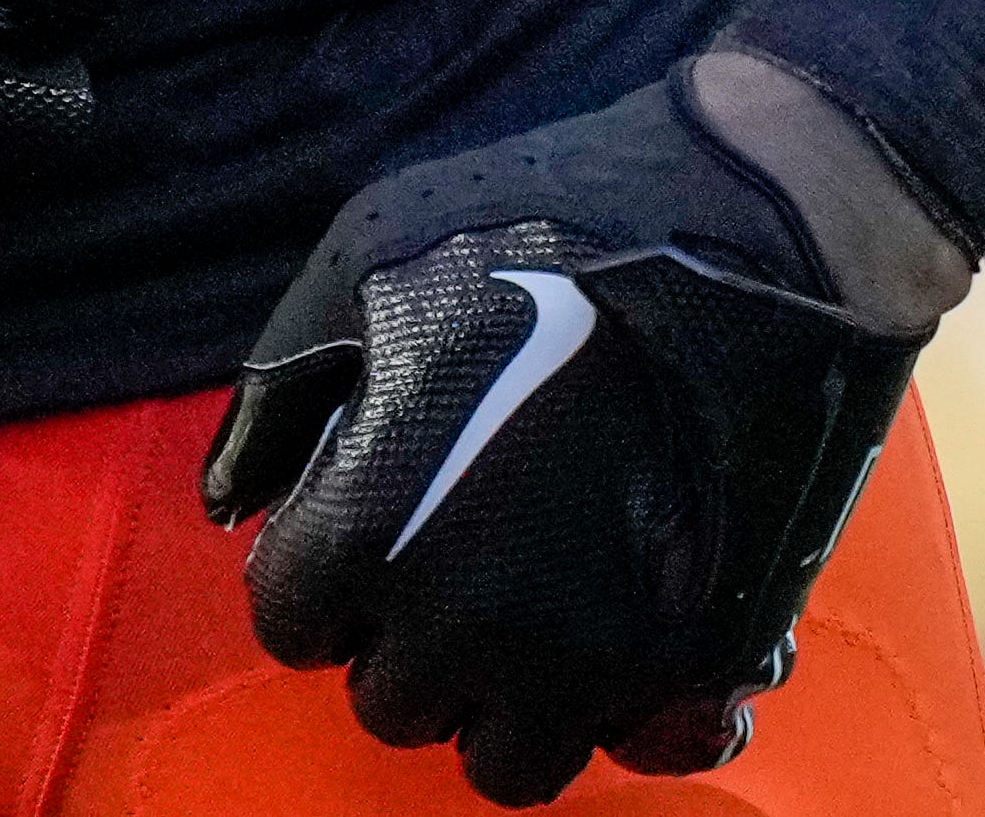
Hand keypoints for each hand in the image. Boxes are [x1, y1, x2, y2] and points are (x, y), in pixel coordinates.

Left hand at [196, 70, 916, 800]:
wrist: (753, 225)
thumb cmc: (542, 226)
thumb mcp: (360, 264)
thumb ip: (279, 397)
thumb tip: (231, 502)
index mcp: (373, 530)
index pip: (291, 624)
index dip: (318, 568)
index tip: (359, 520)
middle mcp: (473, 620)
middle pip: (394, 700)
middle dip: (403, 635)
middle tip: (445, 552)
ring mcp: (594, 654)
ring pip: (509, 760)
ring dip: (501, 697)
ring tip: (524, 604)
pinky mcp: (701, 658)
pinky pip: (634, 752)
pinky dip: (617, 714)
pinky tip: (616, 631)